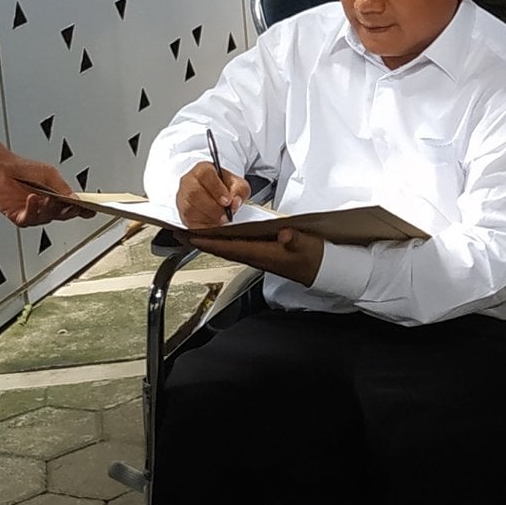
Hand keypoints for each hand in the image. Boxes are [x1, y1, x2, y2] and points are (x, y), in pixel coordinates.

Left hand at [0, 157, 89, 227]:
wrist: (2, 168)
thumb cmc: (24, 169)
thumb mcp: (50, 174)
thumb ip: (63, 187)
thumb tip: (76, 199)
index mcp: (56, 198)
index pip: (73, 208)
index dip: (83, 211)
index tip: (91, 210)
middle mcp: (46, 208)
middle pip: (63, 215)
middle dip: (69, 211)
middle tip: (73, 205)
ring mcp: (33, 213)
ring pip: (47, 217)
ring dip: (49, 208)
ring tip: (49, 198)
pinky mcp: (19, 217)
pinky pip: (29, 218)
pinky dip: (32, 209)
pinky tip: (32, 199)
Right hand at [177, 162, 252, 229]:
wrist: (216, 194)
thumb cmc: (224, 186)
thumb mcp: (237, 184)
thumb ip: (239, 190)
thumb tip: (235, 202)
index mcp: (202, 170)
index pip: (205, 175)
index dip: (216, 189)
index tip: (227, 201)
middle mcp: (189, 183)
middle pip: (195, 194)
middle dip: (213, 207)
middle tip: (226, 215)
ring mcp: (183, 199)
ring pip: (190, 209)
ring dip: (209, 218)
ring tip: (222, 220)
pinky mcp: (183, 215)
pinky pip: (190, 223)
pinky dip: (204, 227)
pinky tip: (214, 225)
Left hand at [187, 226, 325, 285]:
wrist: (324, 271)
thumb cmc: (314, 257)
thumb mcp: (307, 245)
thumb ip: (295, 239)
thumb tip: (285, 234)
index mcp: (262, 254)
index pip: (229, 247)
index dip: (209, 241)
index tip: (190, 236)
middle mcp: (256, 258)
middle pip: (222, 250)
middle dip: (202, 242)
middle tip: (181, 234)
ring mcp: (259, 258)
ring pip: (228, 250)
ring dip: (211, 243)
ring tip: (195, 235)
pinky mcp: (264, 256)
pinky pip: (238, 249)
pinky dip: (224, 243)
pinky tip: (221, 238)